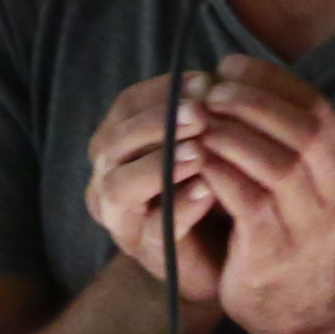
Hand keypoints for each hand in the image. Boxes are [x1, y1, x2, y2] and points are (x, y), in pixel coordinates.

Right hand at [79, 74, 241, 331]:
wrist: (225, 254)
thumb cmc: (211, 188)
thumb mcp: (207, 142)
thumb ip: (203, 114)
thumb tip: (214, 79)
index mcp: (120, 146)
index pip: (126, 106)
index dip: (161, 90)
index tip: (204, 81)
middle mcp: (109, 180)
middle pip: (113, 143)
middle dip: (156, 123)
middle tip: (199, 113)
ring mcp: (123, 220)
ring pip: (119, 187)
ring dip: (160, 164)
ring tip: (199, 152)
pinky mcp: (147, 253)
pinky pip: (153, 229)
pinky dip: (179, 207)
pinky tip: (207, 190)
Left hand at [172, 57, 334, 333]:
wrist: (297, 304)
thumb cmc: (288, 225)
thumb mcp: (303, 176)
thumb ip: (282, 132)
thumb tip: (233, 72)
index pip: (315, 105)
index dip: (269, 79)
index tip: (229, 65)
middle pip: (302, 129)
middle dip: (251, 102)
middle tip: (210, 90)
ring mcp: (309, 221)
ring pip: (275, 163)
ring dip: (230, 135)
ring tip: (197, 121)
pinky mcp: (274, 246)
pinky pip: (245, 198)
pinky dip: (217, 171)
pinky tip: (194, 159)